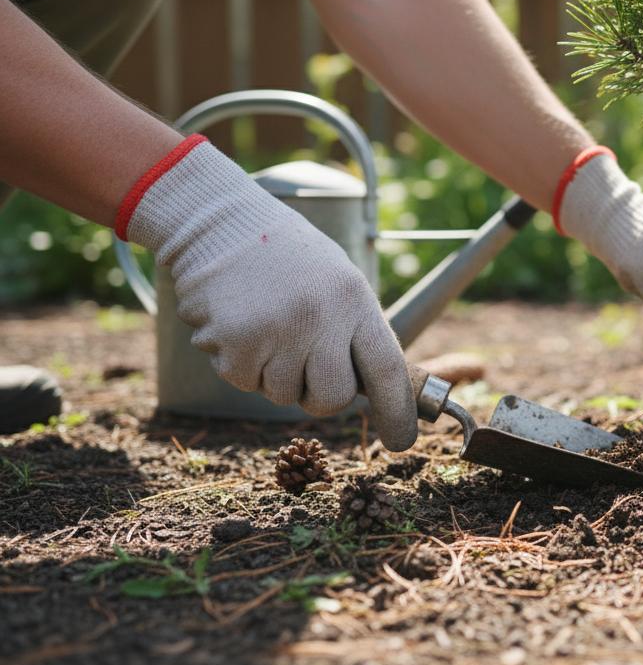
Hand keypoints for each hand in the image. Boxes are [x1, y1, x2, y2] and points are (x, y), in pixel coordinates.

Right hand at [119, 137, 416, 449]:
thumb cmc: (286, 256)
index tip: (401, 441)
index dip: (397, 412)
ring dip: (274, 373)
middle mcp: (319, 319)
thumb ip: (356, 332)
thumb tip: (374, 392)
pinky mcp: (233, 345)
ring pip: (283, 395)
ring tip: (268, 323)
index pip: (387, 369)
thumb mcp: (339, 282)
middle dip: (321, 397)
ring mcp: (275, 334)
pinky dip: (240, 363)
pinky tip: (239, 323)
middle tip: (305, 366)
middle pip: (333, 398)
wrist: (218, 223)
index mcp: (354, 299)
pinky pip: (244, 382)